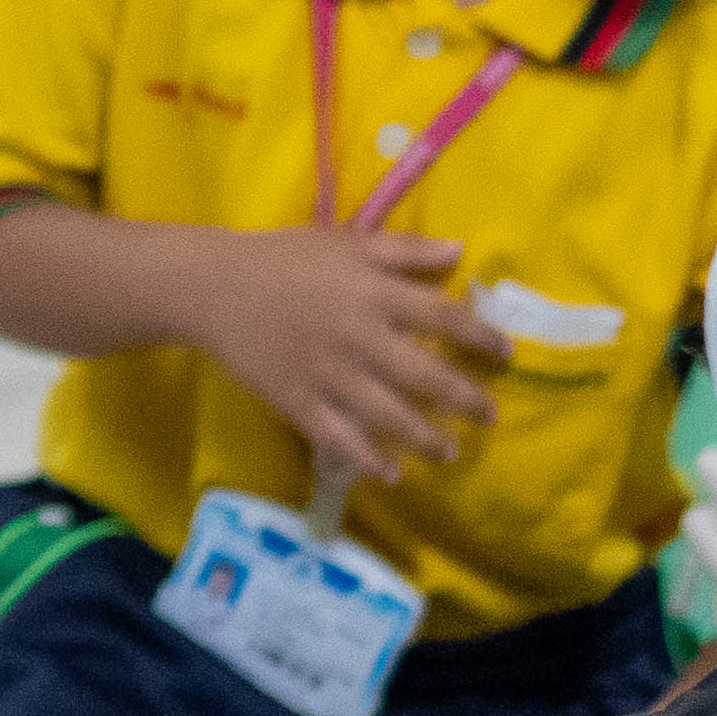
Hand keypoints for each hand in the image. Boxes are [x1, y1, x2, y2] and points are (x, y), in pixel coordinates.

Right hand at [181, 229, 500, 479]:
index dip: (480, 339)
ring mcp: (328, 375)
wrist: (211, 288)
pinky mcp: (298, 401)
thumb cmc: (282, 260)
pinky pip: (339, 438)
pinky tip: (390, 473)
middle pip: (425, 376)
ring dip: (425, 438)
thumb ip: (404, 250)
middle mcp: (359, 338)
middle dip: (464, 400)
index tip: (506, 356)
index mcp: (374, 294)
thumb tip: (461, 253)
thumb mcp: (346, 242)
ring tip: (449, 452)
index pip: (443, 319)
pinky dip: (367, 458)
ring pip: (389, 416)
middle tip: (488, 416)